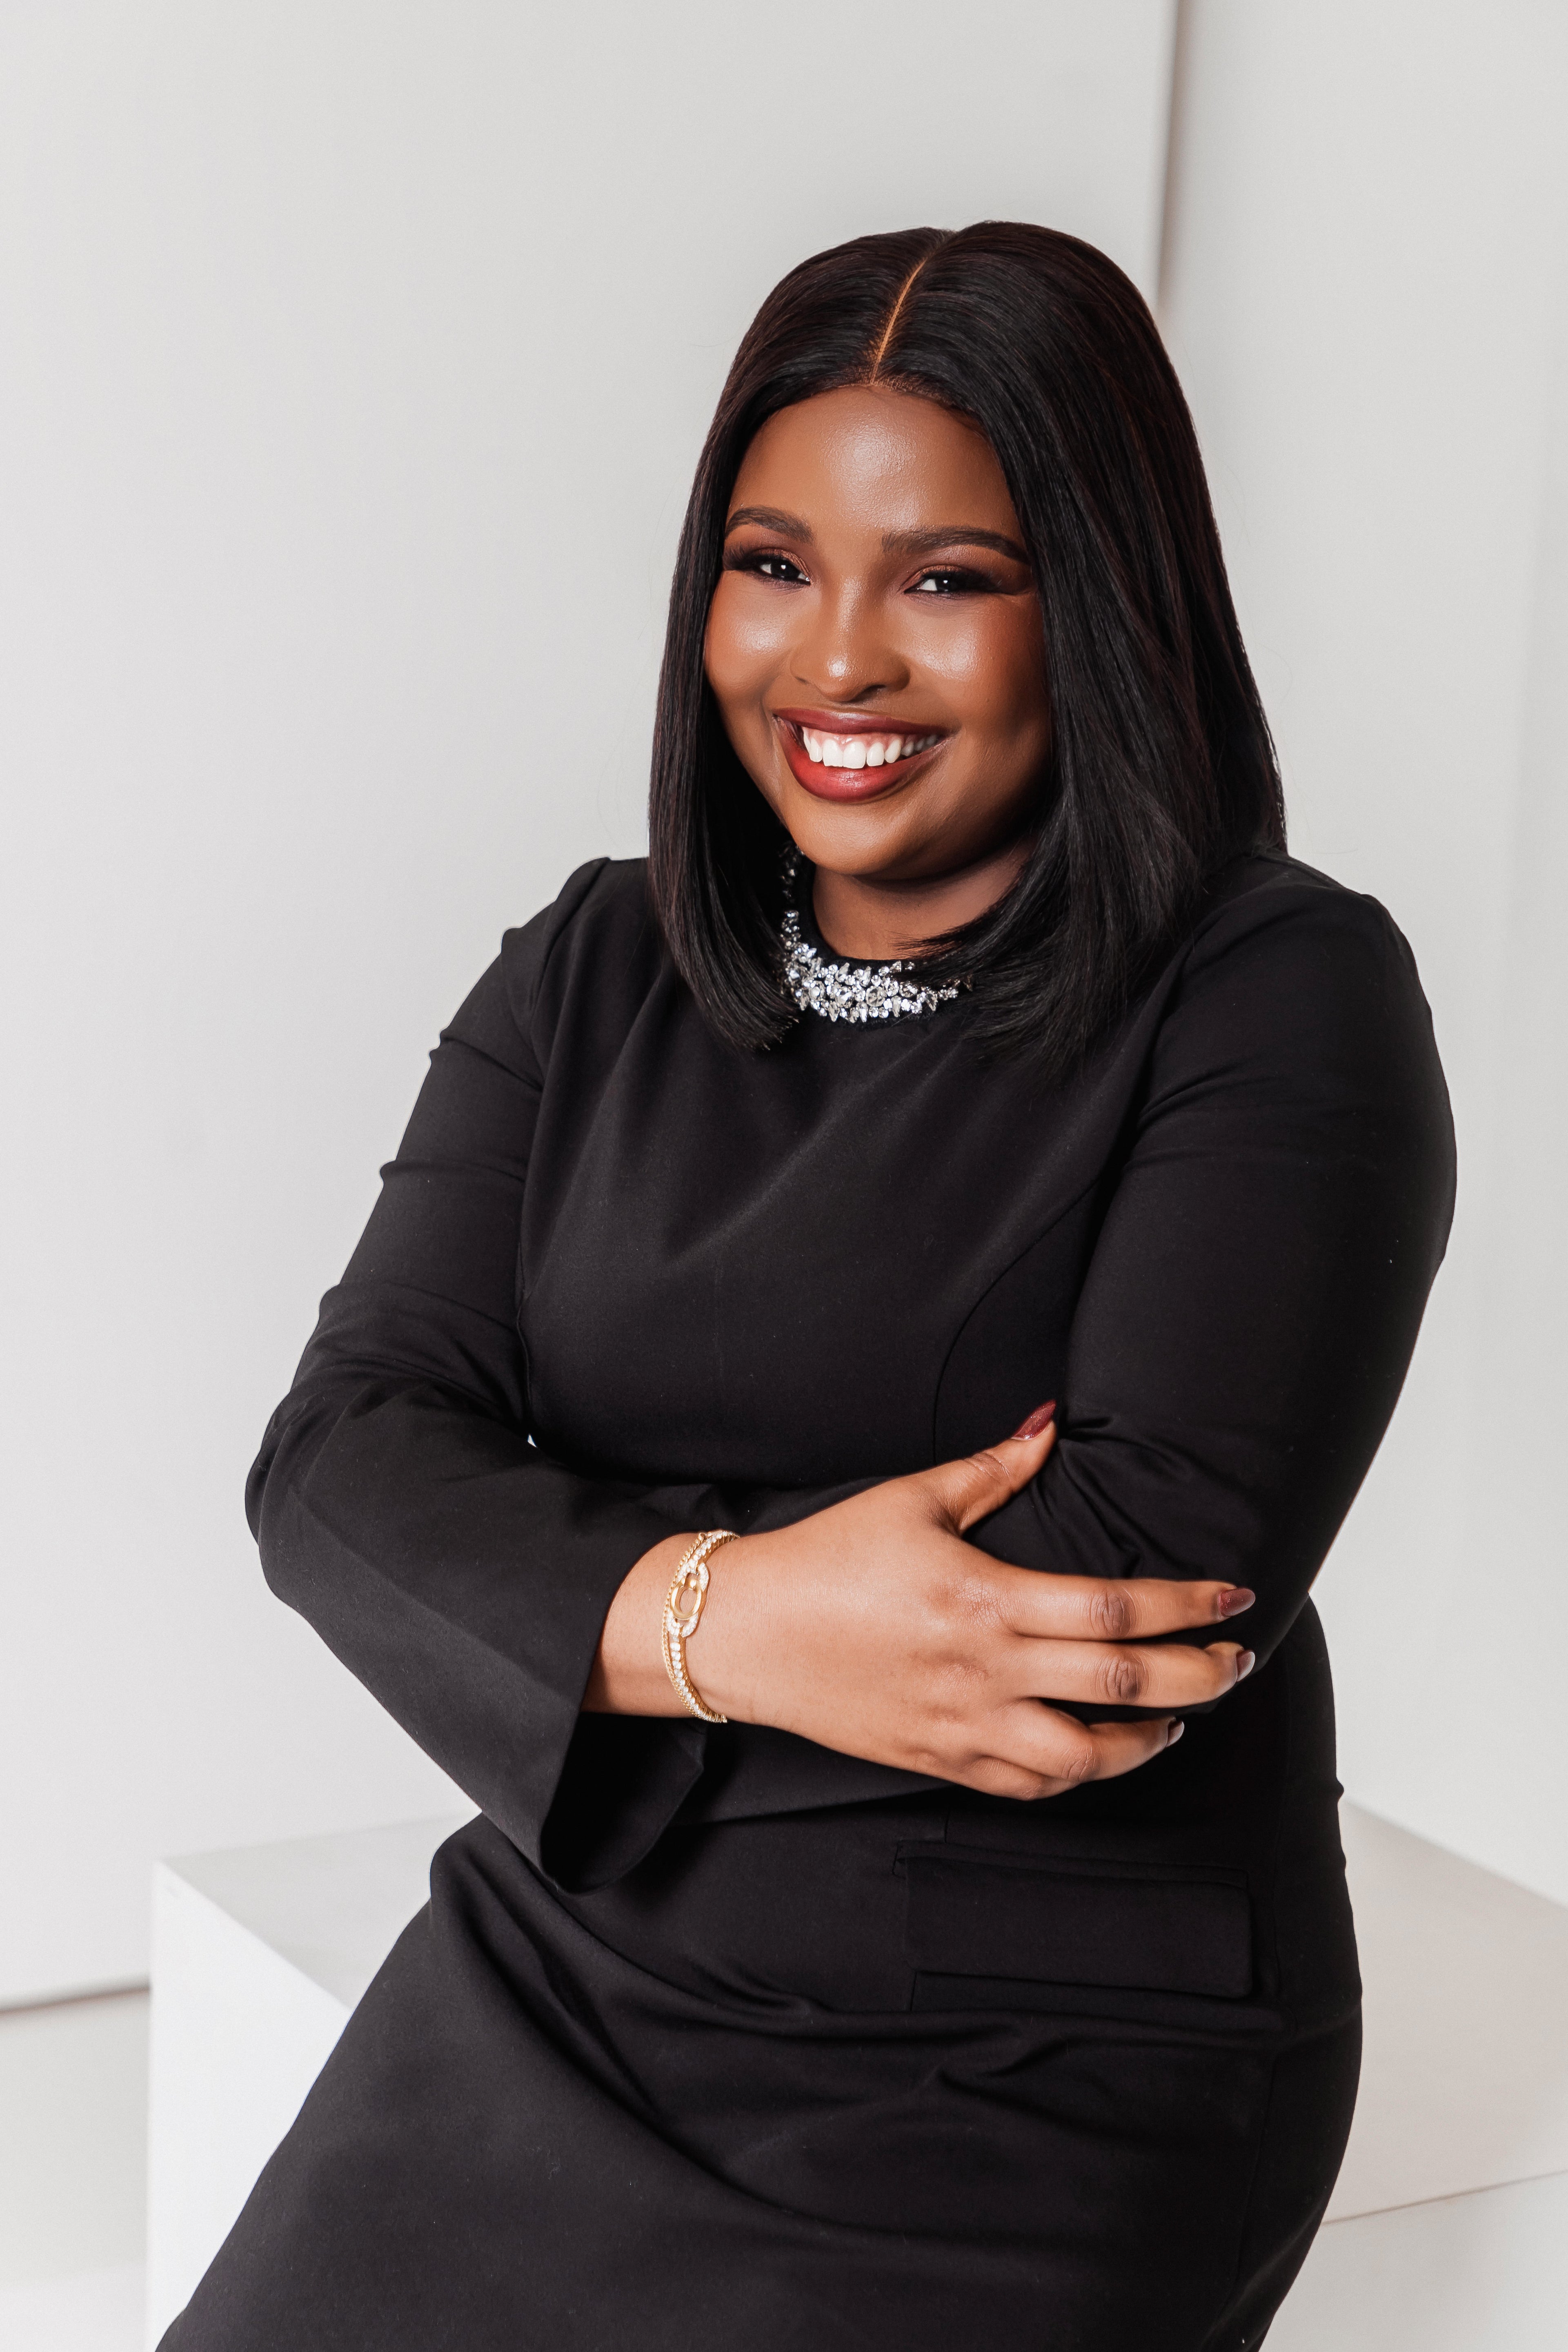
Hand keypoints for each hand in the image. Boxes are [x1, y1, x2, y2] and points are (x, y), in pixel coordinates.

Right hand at [587, 1413, 1255, 1799]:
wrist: (745, 1632)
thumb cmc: (824, 1561)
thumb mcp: (910, 1500)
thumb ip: (993, 1468)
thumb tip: (1050, 1425)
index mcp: (984, 1598)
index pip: (1114, 1611)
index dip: (1186, 1605)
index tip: (1233, 1598)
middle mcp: (983, 1670)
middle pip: (1124, 1687)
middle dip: (1198, 1676)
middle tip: (1236, 1659)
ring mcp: (963, 1724)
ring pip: (1085, 1756)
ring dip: (1148, 1740)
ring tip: (1178, 1718)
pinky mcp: (939, 1760)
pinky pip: (1028, 1784)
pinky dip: (1076, 1773)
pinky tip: (1099, 1751)